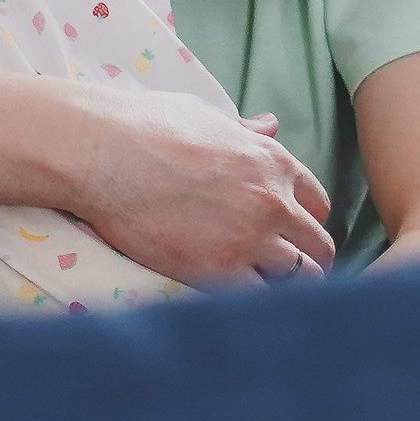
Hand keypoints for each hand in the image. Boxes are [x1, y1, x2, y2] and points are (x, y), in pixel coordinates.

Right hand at [65, 91, 333, 289]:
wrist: (101, 152)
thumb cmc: (146, 125)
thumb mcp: (206, 116)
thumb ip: (245, 130)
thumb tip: (270, 124)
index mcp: (272, 162)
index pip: (318, 203)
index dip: (303, 219)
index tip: (284, 231)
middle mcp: (273, 201)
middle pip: (318, 246)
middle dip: (304, 258)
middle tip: (279, 270)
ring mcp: (251, 239)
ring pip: (302, 279)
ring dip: (284, 287)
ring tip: (257, 288)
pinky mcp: (220, 271)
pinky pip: (263, 301)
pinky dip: (254, 304)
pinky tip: (233, 298)